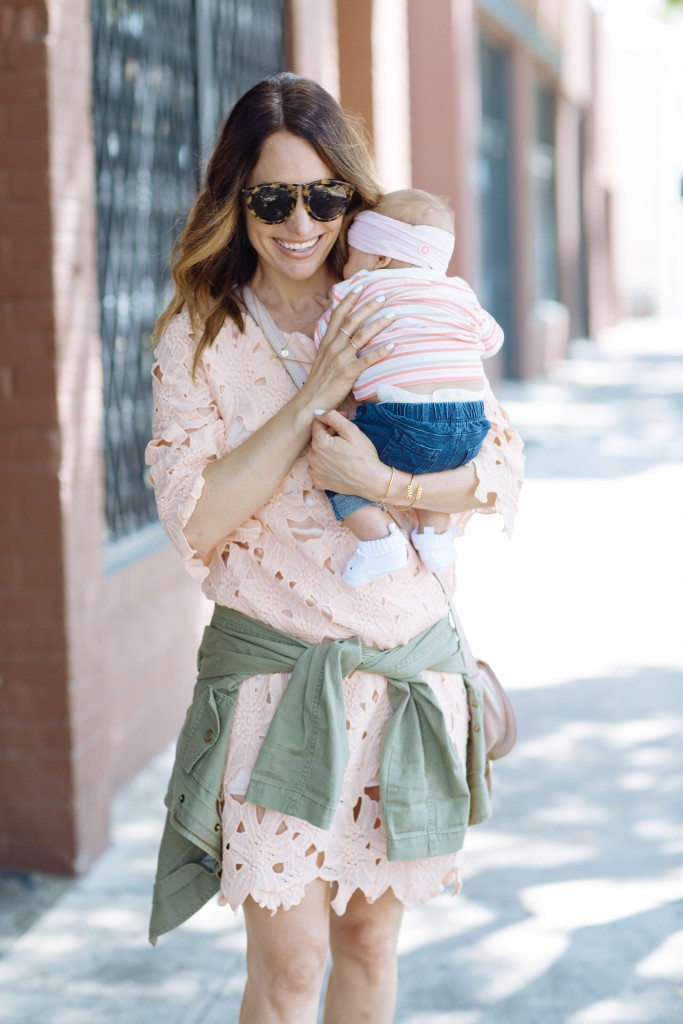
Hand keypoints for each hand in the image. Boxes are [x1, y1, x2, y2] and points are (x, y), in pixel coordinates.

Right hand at [299, 286, 394, 413]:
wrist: (311, 402)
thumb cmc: (320, 382)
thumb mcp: (322, 359)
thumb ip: (333, 345)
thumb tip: (343, 335)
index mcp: (326, 342)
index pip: (337, 314)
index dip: (349, 299)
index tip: (360, 286)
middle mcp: (333, 347)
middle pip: (352, 320)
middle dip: (368, 306)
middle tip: (383, 296)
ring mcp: (340, 359)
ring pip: (361, 336)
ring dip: (378, 324)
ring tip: (392, 315)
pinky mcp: (348, 373)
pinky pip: (367, 359)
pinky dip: (380, 351)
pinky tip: (392, 345)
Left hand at [308, 410, 386, 497]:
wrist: (371, 481)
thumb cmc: (364, 455)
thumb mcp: (352, 431)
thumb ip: (333, 417)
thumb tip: (317, 413)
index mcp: (319, 443)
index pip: (317, 423)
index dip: (331, 420)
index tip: (344, 421)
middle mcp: (312, 458)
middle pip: (316, 438)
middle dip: (328, 434)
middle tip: (345, 438)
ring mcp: (314, 471)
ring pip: (315, 453)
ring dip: (325, 449)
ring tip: (342, 453)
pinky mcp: (318, 482)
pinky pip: (316, 468)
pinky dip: (324, 464)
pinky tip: (337, 465)